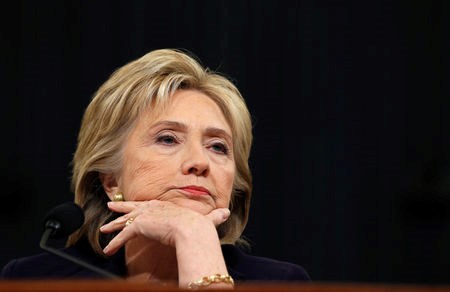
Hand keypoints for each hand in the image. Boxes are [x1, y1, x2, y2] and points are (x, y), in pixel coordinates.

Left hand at [99, 200, 229, 254]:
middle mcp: (154, 209)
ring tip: (103, 230)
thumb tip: (227, 213)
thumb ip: (215, 217)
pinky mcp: (140, 226)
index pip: (150, 205)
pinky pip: (123, 236)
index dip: (142, 205)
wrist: (192, 230)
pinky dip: (115, 243)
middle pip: (134, 208)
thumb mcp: (207, 220)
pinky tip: (108, 250)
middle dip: (122, 207)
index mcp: (167, 207)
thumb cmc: (200, 226)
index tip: (135, 204)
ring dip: (113, 226)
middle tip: (111, 205)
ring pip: (125, 221)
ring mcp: (145, 216)